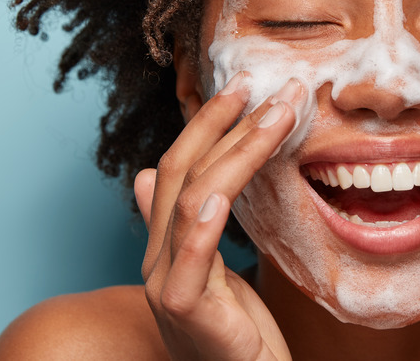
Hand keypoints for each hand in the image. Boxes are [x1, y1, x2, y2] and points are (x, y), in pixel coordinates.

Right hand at [135, 73, 302, 360]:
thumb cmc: (236, 339)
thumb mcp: (213, 273)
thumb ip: (187, 228)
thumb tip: (144, 175)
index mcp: (165, 245)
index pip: (177, 168)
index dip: (207, 124)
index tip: (244, 88)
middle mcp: (158, 258)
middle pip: (181, 172)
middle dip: (222, 122)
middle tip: (262, 84)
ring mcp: (167, 284)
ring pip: (193, 200)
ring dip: (238, 150)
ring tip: (276, 115)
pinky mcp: (185, 312)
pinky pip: (192, 258)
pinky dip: (204, 221)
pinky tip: (222, 191)